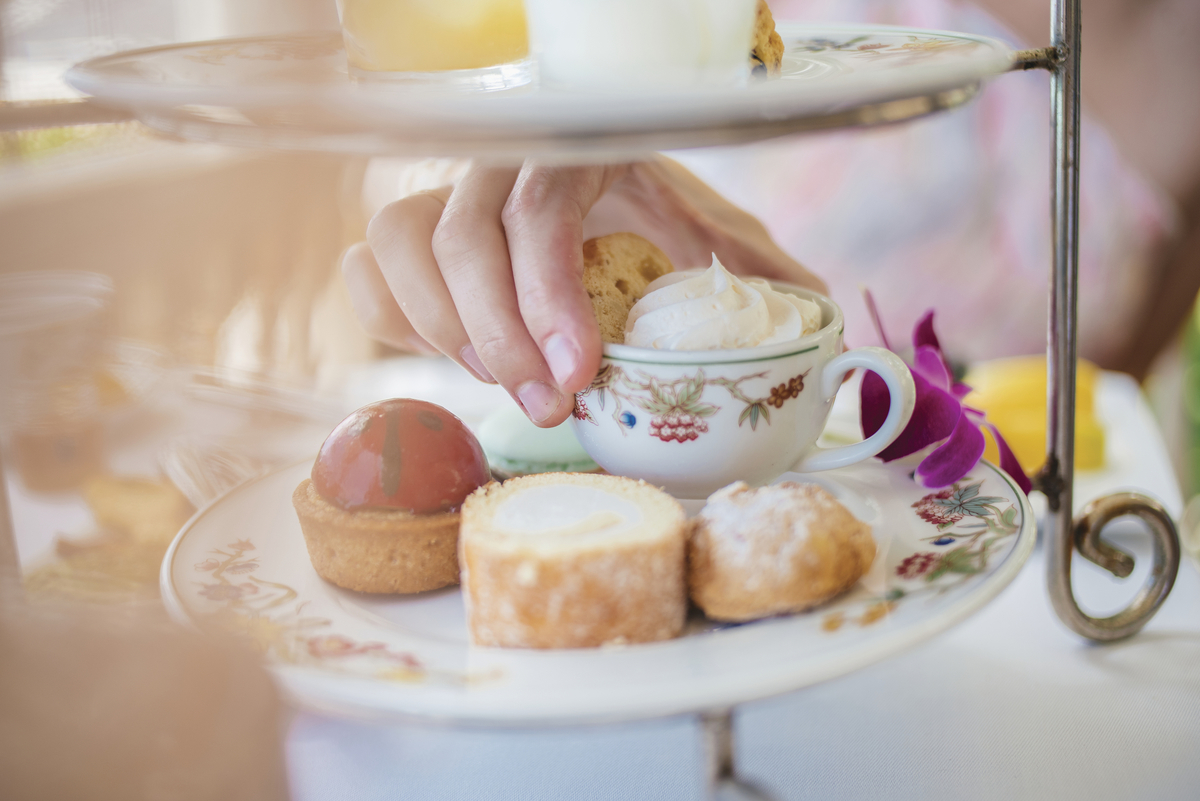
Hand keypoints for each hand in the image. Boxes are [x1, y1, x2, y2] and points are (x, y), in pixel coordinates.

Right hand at [343, 155, 825, 426]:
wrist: (572, 172)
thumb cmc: (636, 202)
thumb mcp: (699, 222)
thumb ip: (746, 260)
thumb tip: (812, 307)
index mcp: (568, 153)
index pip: (538, 215)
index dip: (548, 298)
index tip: (580, 373)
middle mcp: (494, 166)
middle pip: (462, 243)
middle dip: (500, 339)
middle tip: (549, 408)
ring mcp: (440, 192)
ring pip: (403, 251)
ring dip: (447, 333)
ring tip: (508, 386)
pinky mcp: (405, 233)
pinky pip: (368, 272)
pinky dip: (398, 323)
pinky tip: (452, 356)